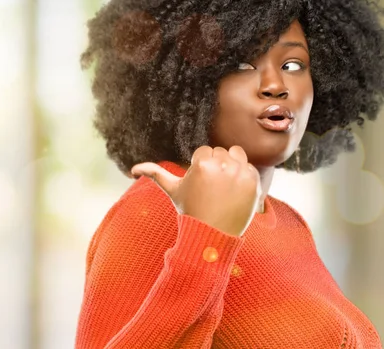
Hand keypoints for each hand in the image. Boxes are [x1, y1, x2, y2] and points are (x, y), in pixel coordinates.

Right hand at [131, 146, 260, 236]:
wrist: (213, 233)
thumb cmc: (190, 210)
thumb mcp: (172, 191)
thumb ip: (154, 174)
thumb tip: (133, 169)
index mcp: (201, 164)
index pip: (204, 151)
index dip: (200, 167)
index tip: (200, 184)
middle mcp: (221, 165)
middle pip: (219, 152)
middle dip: (215, 165)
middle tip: (211, 188)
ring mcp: (240, 173)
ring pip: (236, 153)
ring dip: (231, 164)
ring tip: (223, 184)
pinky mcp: (253, 181)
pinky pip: (249, 166)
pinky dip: (243, 176)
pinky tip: (234, 190)